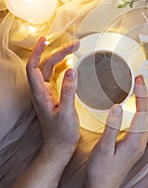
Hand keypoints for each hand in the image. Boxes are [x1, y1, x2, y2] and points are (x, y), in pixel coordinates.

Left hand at [26, 37, 79, 154]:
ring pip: (50, 69)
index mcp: (40, 94)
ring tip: (73, 50)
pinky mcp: (54, 96)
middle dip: (58, 52)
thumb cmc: (61, 133)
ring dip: (60, 58)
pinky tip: (70, 64)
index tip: (46, 40)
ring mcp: (47, 93)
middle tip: (74, 45)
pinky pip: (56, 76)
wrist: (59, 146)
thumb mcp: (67, 112)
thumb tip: (72, 70)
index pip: (34, 67)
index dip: (38, 52)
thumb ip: (69, 91)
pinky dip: (63, 67)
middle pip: (45, 65)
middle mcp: (41, 91)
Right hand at [86, 75, 147, 187]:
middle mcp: (141, 141)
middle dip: (145, 94)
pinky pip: (147, 124)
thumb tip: (117, 107)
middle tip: (140, 79)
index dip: (141, 94)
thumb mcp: (103, 148)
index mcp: (135, 140)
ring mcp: (140, 144)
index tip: (138, 80)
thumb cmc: (101, 171)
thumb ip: (112, 127)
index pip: (142, 112)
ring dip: (147, 102)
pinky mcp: (136, 145)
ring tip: (144, 88)